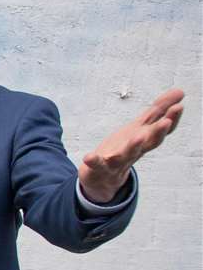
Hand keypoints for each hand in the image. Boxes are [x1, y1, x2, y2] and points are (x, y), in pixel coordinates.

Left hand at [78, 87, 183, 203]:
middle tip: (167, 122)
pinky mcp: (100, 168)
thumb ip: (158, 110)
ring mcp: (118, 160)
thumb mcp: (141, 127)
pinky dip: (94, 161)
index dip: (172, 119)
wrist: (103, 178)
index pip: (162, 129)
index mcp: (145, 139)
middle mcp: (135, 151)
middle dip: (159, 132)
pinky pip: (97, 165)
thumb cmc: (125, 149)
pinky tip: (89, 156)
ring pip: (127, 154)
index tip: (179, 106)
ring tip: (138, 137)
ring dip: (134, 146)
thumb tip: (180, 91)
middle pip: (150, 142)